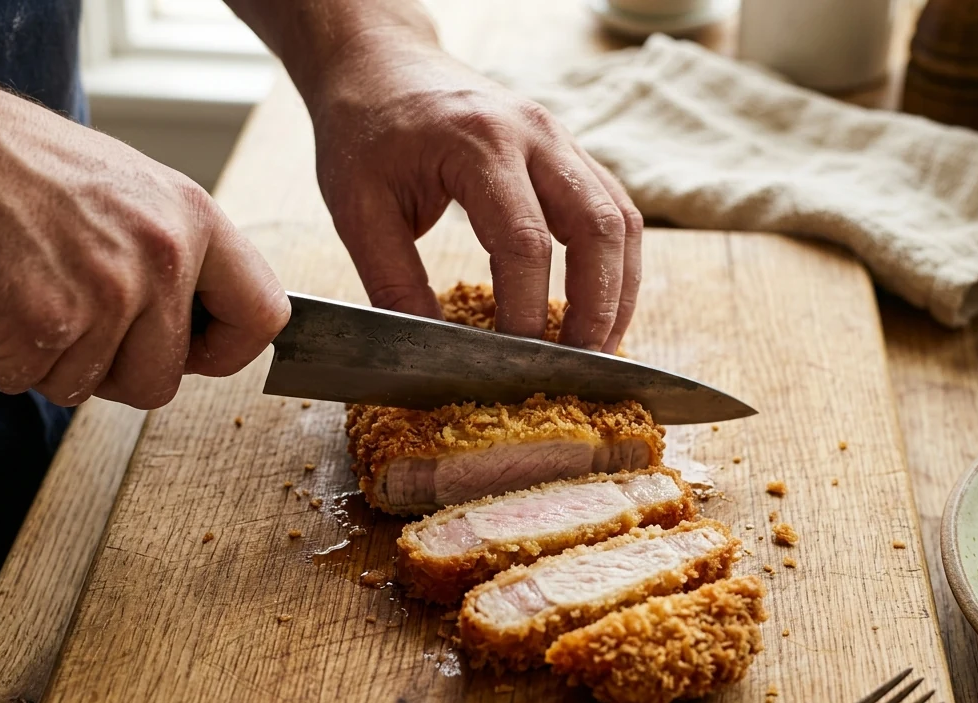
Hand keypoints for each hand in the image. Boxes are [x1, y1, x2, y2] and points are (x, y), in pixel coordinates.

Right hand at [0, 48, 288, 408]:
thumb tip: (197, 322)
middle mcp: (163, 259)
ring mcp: (106, 295)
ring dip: (49, 357)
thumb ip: (173, 255)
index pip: (263, 315)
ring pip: (89, 387)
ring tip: (24, 287)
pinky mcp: (44, 325)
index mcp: (194, 220)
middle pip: (162, 379)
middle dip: (112, 369)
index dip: (228, 350)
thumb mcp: (129, 189)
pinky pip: (29, 380)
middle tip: (71, 319)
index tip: (194, 351)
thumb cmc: (17, 161)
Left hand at [307, 35, 641, 352]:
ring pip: (620, 218)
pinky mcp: (566, 149)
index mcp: (478, 143)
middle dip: (595, 306)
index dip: (526, 312)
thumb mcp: (357, 208)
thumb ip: (394, 282)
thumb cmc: (363, 129)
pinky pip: (612, 206)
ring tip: (599, 347)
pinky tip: (601, 304)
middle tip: (578, 367)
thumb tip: (437, 353)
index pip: (524, 242)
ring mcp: (559, 136)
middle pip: (596, 227)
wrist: (377, 62)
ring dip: (619, 288)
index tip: (515, 365)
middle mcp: (533, 133)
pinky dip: (615, 262)